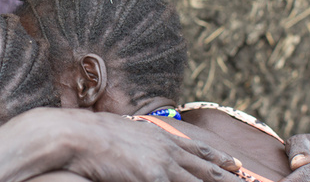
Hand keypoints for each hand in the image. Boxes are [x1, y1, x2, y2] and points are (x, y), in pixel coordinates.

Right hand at [0, 107, 243, 181]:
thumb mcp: (118, 132)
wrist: (73, 134)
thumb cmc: (87, 134)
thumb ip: (135, 141)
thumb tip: (138, 148)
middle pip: (206, 168)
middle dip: (228, 177)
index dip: (218, 158)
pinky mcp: (153, 178)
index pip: (196, 150)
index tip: (236, 165)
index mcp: (157, 136)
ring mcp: (161, 165)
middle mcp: (165, 148)